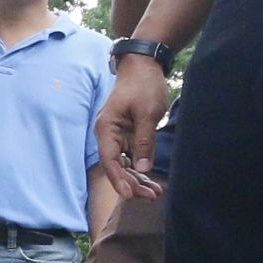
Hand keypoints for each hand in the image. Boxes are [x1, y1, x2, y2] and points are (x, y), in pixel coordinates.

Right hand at [98, 54, 170, 198]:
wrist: (144, 66)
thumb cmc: (143, 85)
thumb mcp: (147, 114)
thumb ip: (144, 141)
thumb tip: (141, 168)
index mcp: (107, 129)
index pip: (110, 160)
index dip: (118, 180)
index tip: (128, 195)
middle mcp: (108, 135)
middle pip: (117, 166)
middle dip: (132, 183)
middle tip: (150, 196)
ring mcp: (118, 136)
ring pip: (125, 164)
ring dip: (138, 179)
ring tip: (155, 193)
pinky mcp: (128, 135)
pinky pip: (132, 156)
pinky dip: (141, 168)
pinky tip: (151, 179)